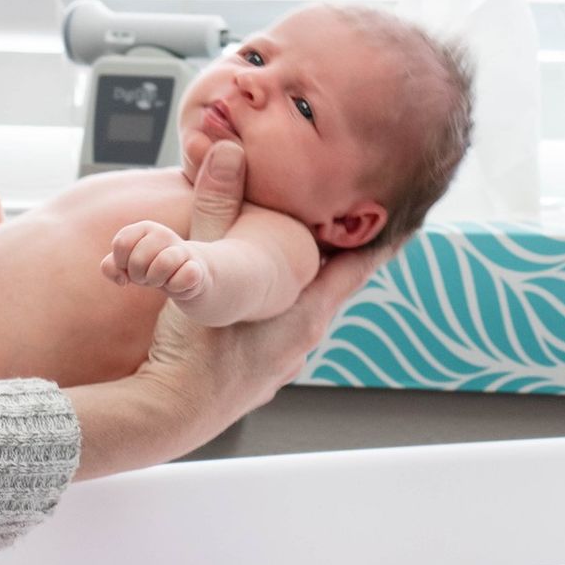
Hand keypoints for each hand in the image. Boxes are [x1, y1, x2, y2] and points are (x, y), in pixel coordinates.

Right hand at [65, 140, 398, 480]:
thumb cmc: (191, 347)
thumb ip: (217, 208)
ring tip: (288, 252)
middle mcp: (301, 341)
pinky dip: (268, 309)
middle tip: (334, 218)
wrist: (165, 414)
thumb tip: (229, 150)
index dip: (378, 238)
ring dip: (295, 283)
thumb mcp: (205, 267)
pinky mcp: (251, 377)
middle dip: (329, 252)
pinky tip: (247, 300)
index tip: (399, 214)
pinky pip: (270, 332)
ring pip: (297, 310)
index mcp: (306, 313)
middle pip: (328, 285)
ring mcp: (277, 364)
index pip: (357, 266)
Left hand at [101, 221, 211, 301]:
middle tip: (148, 275)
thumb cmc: (151, 267)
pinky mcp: (197, 268)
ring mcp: (183, 249)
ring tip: (162, 279)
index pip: (121, 244)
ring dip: (157, 280)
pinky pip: (185, 277)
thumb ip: (110, 267)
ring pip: (163, 263)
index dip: (122, 262)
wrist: (187, 275)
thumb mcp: (126, 265)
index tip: (131, 266)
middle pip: (137, 260)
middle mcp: (164, 234)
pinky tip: (178, 284)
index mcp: (144, 228)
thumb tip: (122, 278)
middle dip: (138, 275)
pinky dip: (177, 287)